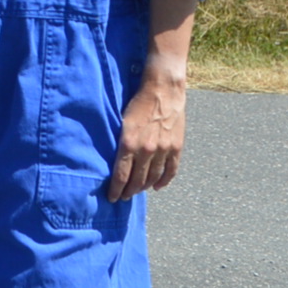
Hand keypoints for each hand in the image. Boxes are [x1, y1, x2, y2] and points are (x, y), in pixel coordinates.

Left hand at [108, 71, 186, 198]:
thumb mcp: (121, 122)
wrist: (162, 89)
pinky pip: (170, 171)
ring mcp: (163, 150)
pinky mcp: (176, 147)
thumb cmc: (138, 102)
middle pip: (136, 181)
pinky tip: (157, 187)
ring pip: (153, 178)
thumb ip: (120, 143)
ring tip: (137, 191)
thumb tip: (113, 161)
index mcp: (129, 143)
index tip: (112, 198)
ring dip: (144, 187)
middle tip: (123, 196)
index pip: (121, 176)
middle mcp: (146, 150)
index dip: (116, 190)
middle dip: (128, 191)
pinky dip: (163, 181)